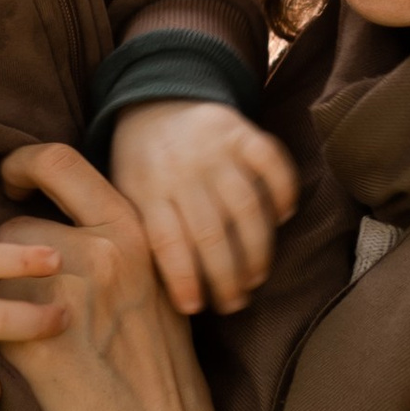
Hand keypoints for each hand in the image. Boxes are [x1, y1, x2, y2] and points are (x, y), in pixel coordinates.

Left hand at [0, 142, 266, 410]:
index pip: (58, 161)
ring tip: (32, 336)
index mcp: (133, 230)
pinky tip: (23, 363)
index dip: (23, 164)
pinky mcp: (31, 340)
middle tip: (32, 297)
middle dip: (14, 261)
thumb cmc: (161, 372)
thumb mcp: (158, 286)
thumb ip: (120, 246)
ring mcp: (64, 295)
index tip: (12, 181)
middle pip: (16, 227)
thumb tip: (78, 220)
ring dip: (0, 299)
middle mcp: (99, 251)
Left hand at [107, 100, 298, 316]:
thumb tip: (168, 297)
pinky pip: (271, 162)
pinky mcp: (241, 130)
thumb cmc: (141, 167)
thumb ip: (145, 235)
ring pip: (245, 206)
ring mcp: (213, 148)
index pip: (167, 242)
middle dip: (226, 276)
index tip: (196, 308)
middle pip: (210, 232)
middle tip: (236, 303)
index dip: (184, 279)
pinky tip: (283, 217)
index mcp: (145, 189)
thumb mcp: (125, 196)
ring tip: (257, 277)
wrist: (154, 102)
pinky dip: (282, 191)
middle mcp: (181, 169)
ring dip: (257, 248)